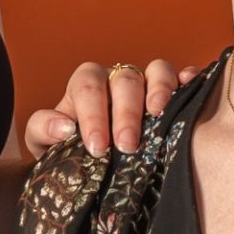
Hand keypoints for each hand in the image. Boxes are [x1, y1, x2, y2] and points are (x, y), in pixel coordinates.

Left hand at [25, 57, 197, 160]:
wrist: (90, 163)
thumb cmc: (67, 151)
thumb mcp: (42, 144)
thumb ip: (42, 129)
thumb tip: (63, 127)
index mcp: (85, 86)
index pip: (88, 87)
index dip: (93, 115)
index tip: (98, 148)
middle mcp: (116, 79)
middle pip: (125, 80)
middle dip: (126, 113)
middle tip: (127, 145)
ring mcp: (146, 84)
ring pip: (156, 69)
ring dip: (159, 89)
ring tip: (158, 113)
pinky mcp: (171, 94)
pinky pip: (182, 76)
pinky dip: (188, 79)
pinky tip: (191, 87)